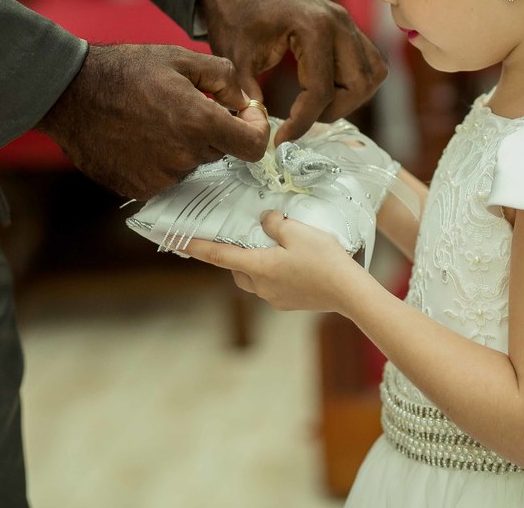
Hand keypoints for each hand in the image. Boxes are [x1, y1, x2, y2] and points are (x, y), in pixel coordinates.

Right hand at [37, 44, 269, 198]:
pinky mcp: (139, 187)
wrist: (70, 94)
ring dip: (185, 145)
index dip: (255, 130)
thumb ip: (224, 77)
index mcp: (199, 122)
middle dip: (213, 130)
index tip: (244, 117)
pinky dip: (160, 159)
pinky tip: (139, 137)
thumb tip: (243, 102)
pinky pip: (165, 176)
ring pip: (191, 163)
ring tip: (155, 119)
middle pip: (220, 152)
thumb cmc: (125, 71)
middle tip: (185, 106)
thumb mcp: (181, 58)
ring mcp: (161, 176)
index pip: (253, 146)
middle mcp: (184, 155)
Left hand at [182, 212, 368, 313]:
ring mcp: (274, 298)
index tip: (174, 240)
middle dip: (236, 254)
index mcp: (257, 267)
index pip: (218, 255)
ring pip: (254, 278)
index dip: (195, 246)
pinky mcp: (288, 303)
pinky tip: (294, 262)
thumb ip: (274, 223)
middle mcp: (260, 286)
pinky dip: (274, 272)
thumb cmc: (324, 260)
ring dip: (257, 263)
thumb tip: (264, 221)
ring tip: (276, 247)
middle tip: (248, 237)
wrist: (349, 292)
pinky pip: (272, 285)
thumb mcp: (297, 231)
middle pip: (236, 268)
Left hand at [197, 0, 386, 144]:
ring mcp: (348, 22)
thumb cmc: (236, 14)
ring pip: (372, 75)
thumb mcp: (235, 56)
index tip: (281, 139)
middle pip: (357, 85)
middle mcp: (340, 23)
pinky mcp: (348, 27)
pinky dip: (355, 82)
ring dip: (349, 98)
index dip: (302, 122)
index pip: (320, 90)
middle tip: (300, 118)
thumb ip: (248, 93)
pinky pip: (370, 62)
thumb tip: (259, 128)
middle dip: (330, 110)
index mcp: (313, 27)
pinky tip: (325, 88)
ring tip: (314, 104)